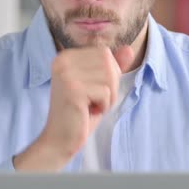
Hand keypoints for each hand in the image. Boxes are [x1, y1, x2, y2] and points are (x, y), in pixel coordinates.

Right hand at [13, 45, 134, 170]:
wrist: (60, 139)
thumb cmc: (81, 113)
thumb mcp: (99, 86)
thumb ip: (112, 66)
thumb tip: (129, 49)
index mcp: (66, 56)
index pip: (104, 52)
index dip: (109, 74)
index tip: (92, 90)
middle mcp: (63, 60)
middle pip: (108, 62)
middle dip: (110, 85)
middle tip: (93, 100)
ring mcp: (66, 74)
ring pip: (110, 76)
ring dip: (108, 97)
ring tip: (91, 106)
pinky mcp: (73, 89)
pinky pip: (106, 92)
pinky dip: (103, 106)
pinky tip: (88, 112)